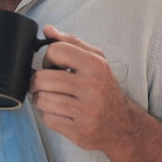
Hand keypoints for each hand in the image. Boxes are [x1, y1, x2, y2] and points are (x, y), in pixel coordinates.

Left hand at [29, 25, 133, 152]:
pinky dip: (49, 116)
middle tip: (46, 84)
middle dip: (37, 82)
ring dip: (40, 99)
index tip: (52, 66)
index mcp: (95, 65)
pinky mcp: (78, 131)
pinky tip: (60, 113)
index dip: (48, 58)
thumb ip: (71, 42)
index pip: (55, 51)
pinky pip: (48, 119)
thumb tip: (47, 30)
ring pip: (41, 100)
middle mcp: (91, 87)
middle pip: (41, 78)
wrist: (124, 125)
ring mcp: (85, 111)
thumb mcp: (95, 60)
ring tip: (51, 98)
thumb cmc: (104, 89)